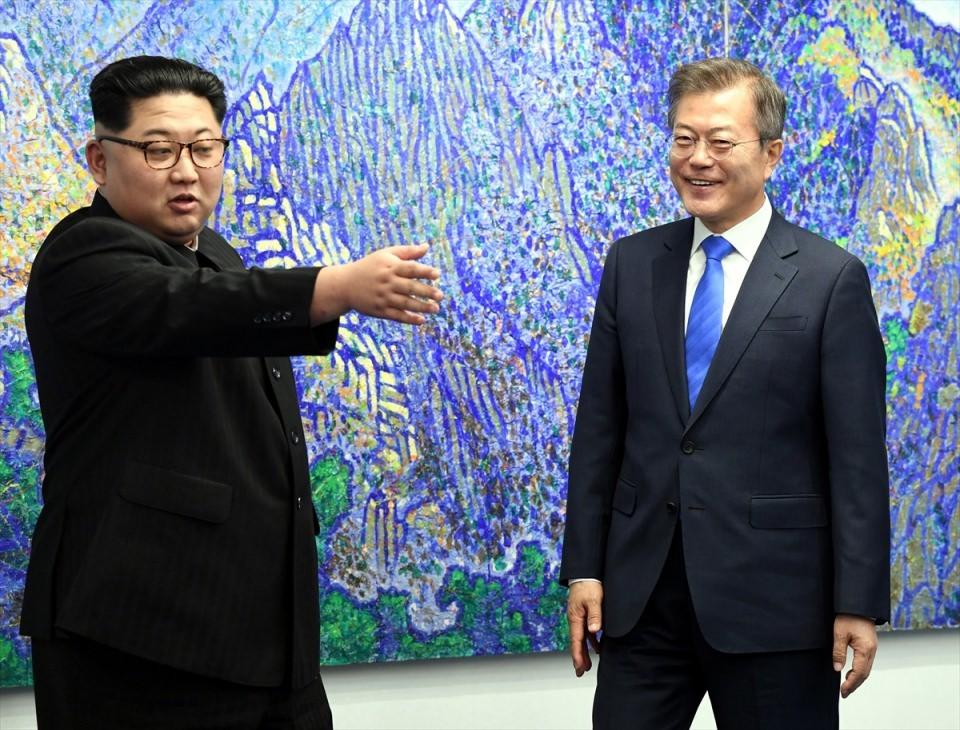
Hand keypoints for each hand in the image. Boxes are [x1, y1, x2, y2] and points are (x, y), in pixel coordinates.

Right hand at [311, 244, 442, 324]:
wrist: (345, 285)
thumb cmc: (370, 266)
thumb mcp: (386, 254)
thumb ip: (407, 252)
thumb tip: (427, 247)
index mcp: (390, 267)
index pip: (410, 269)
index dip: (424, 271)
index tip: (437, 274)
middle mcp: (387, 283)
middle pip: (409, 287)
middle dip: (426, 292)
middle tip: (441, 295)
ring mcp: (383, 298)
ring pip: (405, 303)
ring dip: (421, 307)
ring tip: (435, 308)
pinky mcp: (379, 310)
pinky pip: (396, 316)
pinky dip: (408, 319)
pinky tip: (421, 320)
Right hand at [567, 581, 602, 676]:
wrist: (585, 572)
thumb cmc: (588, 585)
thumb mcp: (593, 600)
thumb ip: (595, 615)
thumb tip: (594, 631)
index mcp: (575, 618)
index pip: (576, 641)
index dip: (578, 655)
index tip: (580, 667)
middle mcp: (575, 619)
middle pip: (576, 642)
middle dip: (578, 658)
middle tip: (581, 672)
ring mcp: (579, 617)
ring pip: (581, 638)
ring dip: (584, 651)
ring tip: (588, 664)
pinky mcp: (584, 614)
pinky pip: (586, 631)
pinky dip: (591, 641)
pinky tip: (597, 647)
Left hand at [832, 613, 877, 697]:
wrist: (858, 604)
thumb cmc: (848, 616)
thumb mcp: (839, 633)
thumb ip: (838, 652)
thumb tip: (837, 669)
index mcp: (865, 649)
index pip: (859, 672)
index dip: (850, 684)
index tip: (842, 691)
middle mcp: (872, 651)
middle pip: (865, 674)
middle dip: (854, 684)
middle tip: (844, 693)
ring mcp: (873, 648)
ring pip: (867, 669)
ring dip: (857, 678)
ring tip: (846, 686)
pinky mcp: (870, 645)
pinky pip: (866, 662)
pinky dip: (860, 670)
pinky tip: (851, 673)